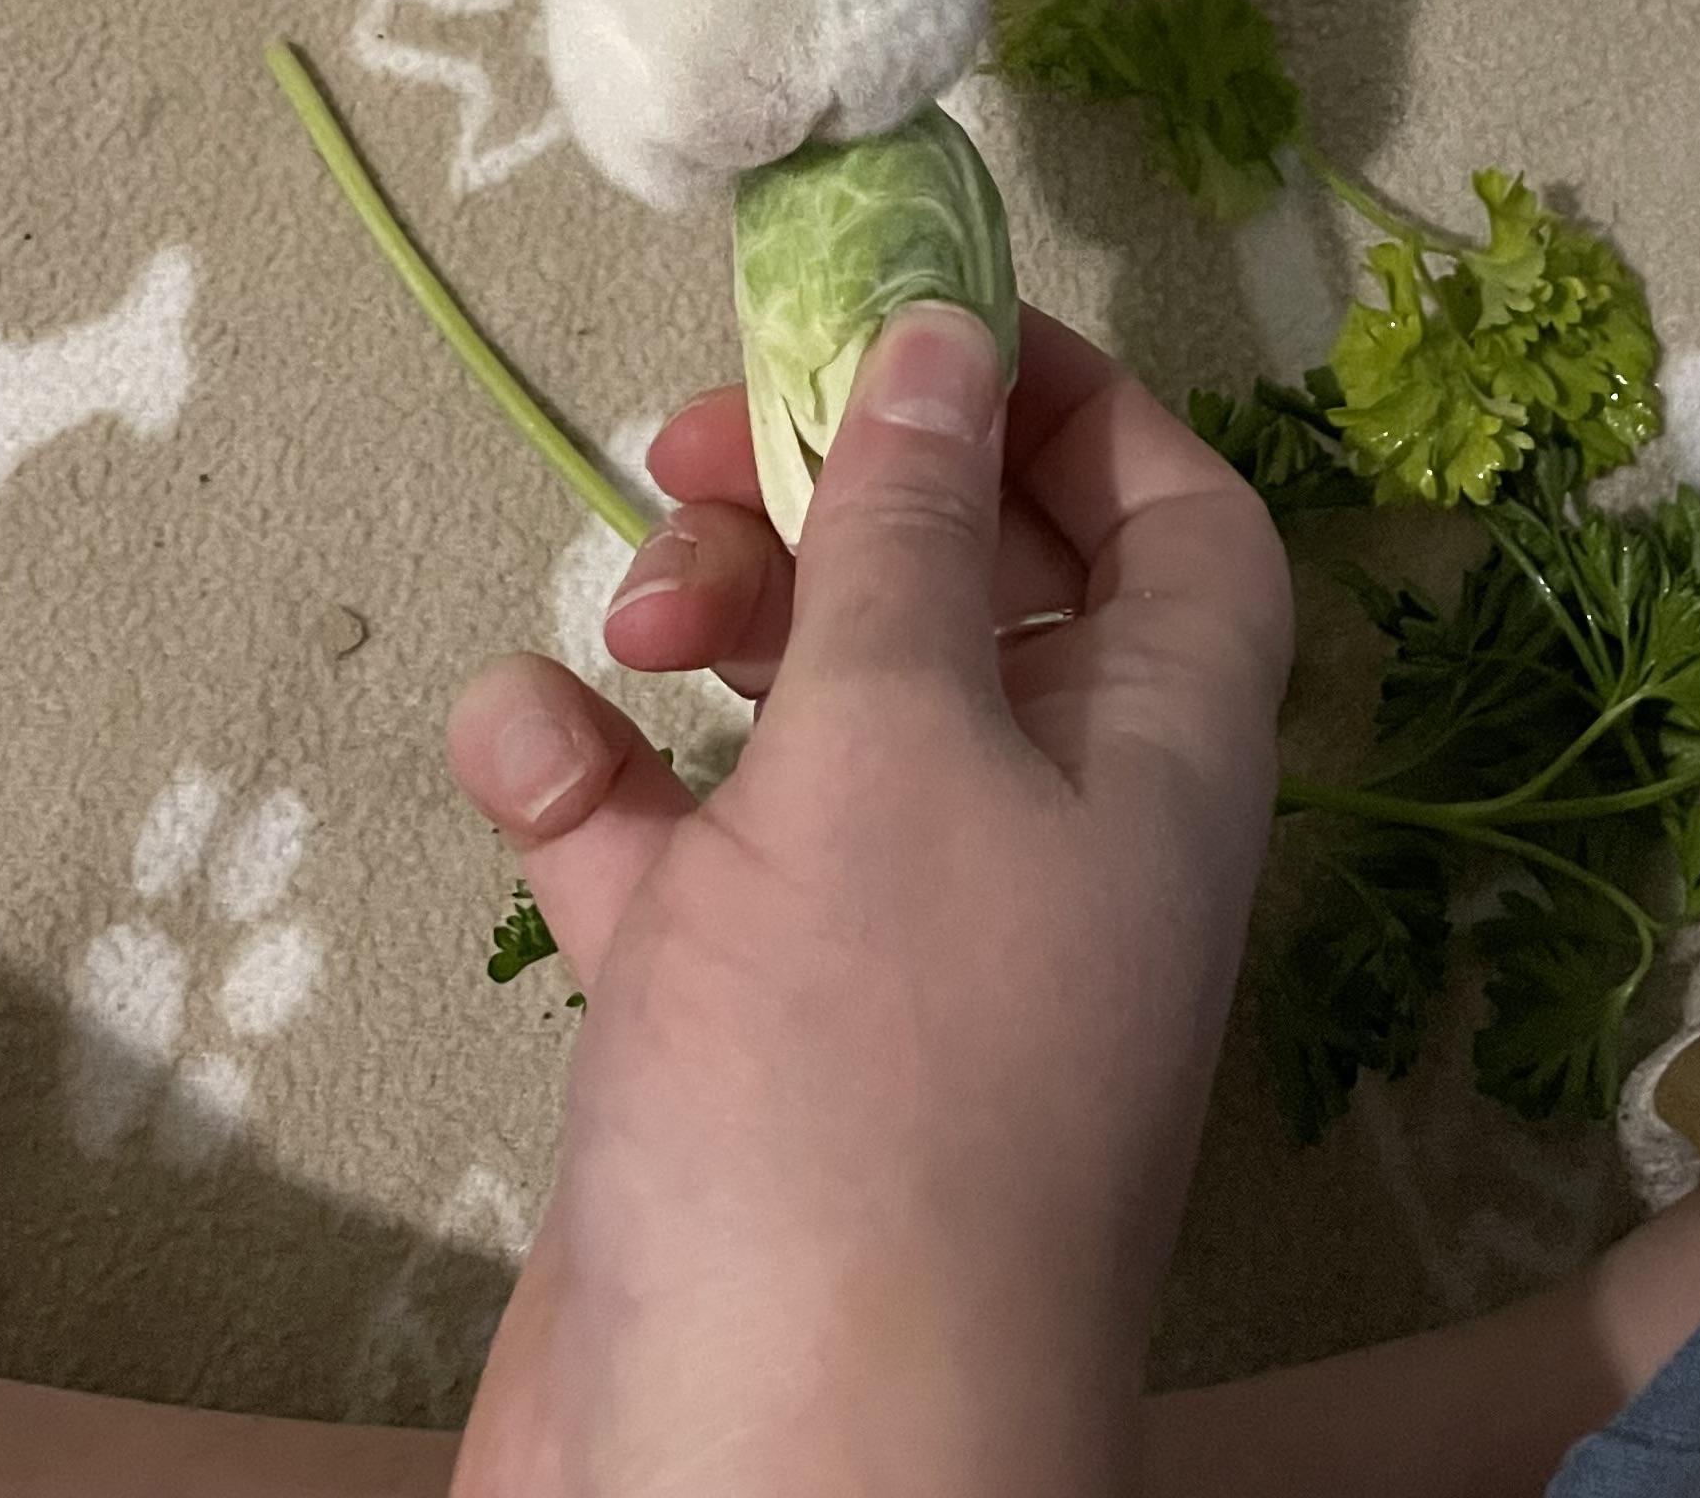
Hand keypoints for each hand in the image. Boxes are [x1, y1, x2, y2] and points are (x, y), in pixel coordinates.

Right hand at [446, 304, 1292, 1497]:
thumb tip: (949, 333)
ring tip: (623, 614)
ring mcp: (892, 955)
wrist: (765, 1492)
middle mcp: (1047, 847)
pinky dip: (595, 787)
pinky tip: (518, 744)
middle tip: (700, 445)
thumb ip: (912, 529)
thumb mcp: (894, 749)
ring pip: (815, 719)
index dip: (1072, 403)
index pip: (1180, 526)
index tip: (913, 319)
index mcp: (1154, 768)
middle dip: (845, 493)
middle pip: (978, 597)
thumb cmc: (866, 1087)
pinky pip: (679, 863)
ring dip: (712, 627)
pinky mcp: (743, 1047)